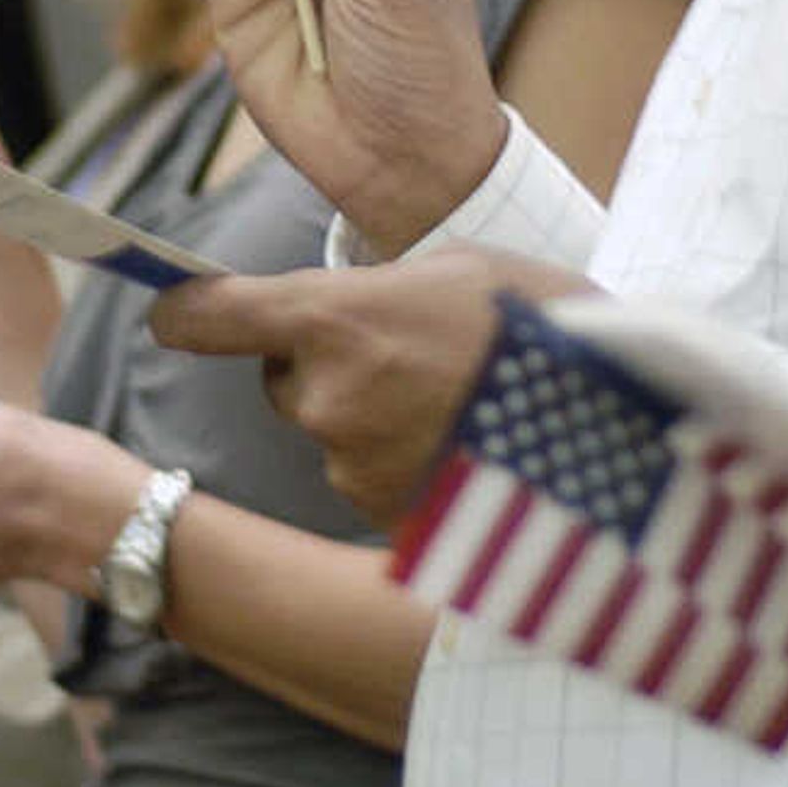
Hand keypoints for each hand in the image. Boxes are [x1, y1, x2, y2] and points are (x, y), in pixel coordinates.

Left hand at [146, 248, 528, 522]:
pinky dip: (405, 464)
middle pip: (285, 381)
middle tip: (407, 355)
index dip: (187, 313)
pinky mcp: (386, 517)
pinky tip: (464, 444)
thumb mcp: (458, 269)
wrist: (613, 418)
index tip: (173, 314)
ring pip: (334, 435)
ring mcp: (355, 466)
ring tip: (456, 401)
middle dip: (326, 368)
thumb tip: (352, 309)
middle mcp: (327, 398)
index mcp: (333, 319)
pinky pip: (372, 480)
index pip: (214, 316)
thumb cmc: (541, 323)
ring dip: (374, 419)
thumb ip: (379, 290)